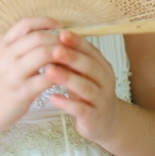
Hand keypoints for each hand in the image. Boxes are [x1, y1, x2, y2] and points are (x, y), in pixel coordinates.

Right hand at [0, 17, 61, 134]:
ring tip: (71, 59)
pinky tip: (67, 76)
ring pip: (44, 54)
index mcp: (3, 46)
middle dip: (58, 39)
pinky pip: (46, 78)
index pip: (25, 24)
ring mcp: (13, 74)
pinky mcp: (22, 92)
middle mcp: (6, 57)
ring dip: (61, 55)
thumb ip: (20, 46)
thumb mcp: (3, 59)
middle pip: (38, 37)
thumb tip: (48, 34)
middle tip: (71, 45)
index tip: (60, 26)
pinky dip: (60, 74)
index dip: (45, 21)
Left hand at [47, 30, 120, 146]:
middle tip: (54, 50)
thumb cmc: (88, 92)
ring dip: (67, 78)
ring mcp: (101, 100)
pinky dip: (67, 103)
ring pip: (85, 87)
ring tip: (49, 72)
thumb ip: (72, 59)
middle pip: (89, 67)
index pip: (90, 50)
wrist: (105, 122)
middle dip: (72, 57)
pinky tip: (53, 98)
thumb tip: (52, 40)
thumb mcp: (83, 73)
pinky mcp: (94, 118)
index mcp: (102, 66)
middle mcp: (105, 81)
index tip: (60, 33)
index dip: (76, 42)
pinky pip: (81, 109)